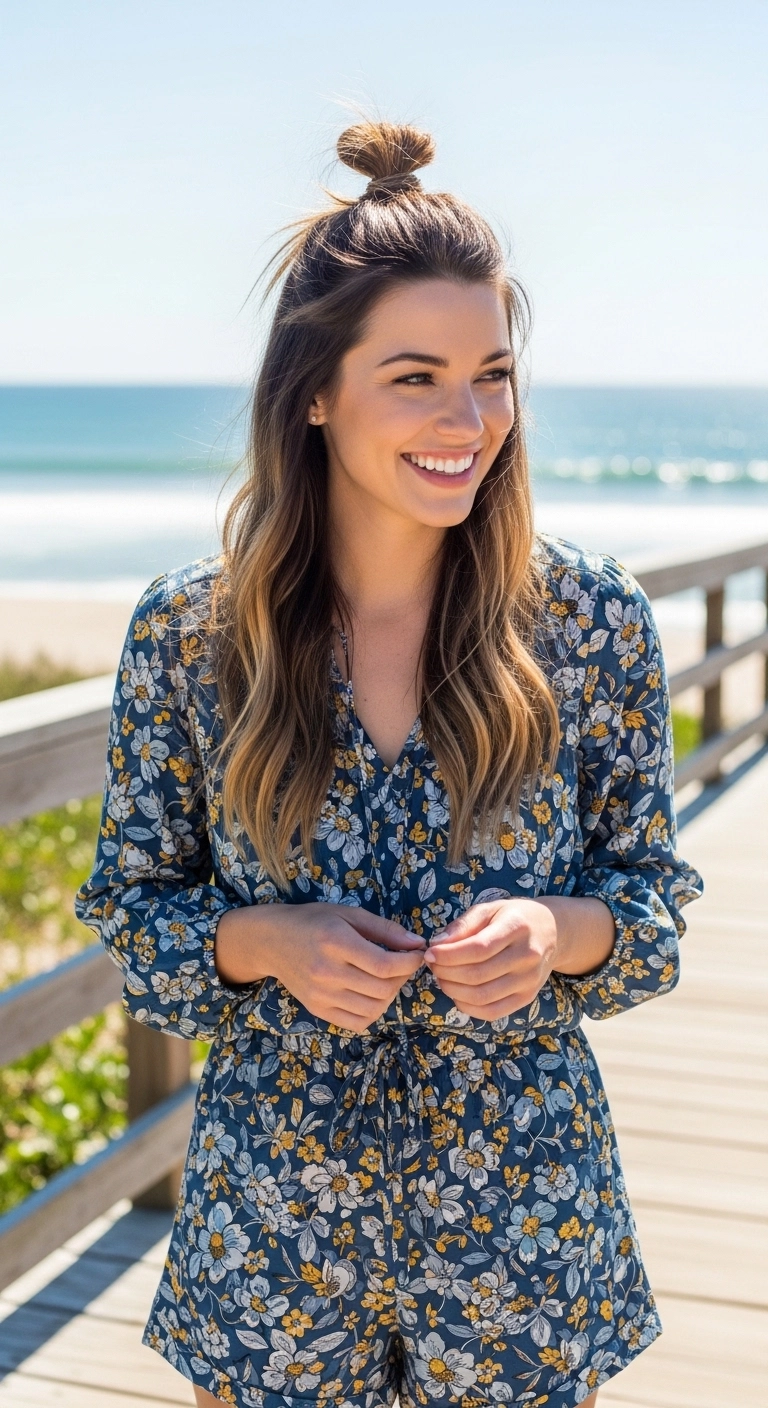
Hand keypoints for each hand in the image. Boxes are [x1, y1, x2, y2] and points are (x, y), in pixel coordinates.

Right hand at [215, 902, 425, 1032]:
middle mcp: (327, 972)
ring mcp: (321, 995)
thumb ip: (384, 929)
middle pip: (382, 988)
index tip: (417, 954)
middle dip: (402, 977)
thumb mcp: (348, 914)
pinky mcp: (317, 1009)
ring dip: (390, 995)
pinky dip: (373, 1012)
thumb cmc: (313, 922)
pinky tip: (372, 995)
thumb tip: (417, 943)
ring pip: (373, 1008)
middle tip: (403, 964)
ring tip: (388, 979)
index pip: (384, 964)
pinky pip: (356, 1022)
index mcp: (336, 943)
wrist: (272, 941)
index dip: (409, 962)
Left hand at [423, 899, 558, 1020]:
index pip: (478, 949)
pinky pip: (492, 1012)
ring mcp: (529, 981)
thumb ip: (463, 924)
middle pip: (478, 975)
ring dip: (453, 990)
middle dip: (446, 972)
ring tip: (442, 977)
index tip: (430, 953)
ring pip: (482, 996)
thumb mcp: (490, 909)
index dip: (449, 955)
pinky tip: (457, 993)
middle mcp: (527, 956)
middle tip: (432, 965)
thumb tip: (437, 944)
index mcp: (517, 928)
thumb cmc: (514, 917)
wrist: (552, 932)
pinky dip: (468, 1007)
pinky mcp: (527, 998)